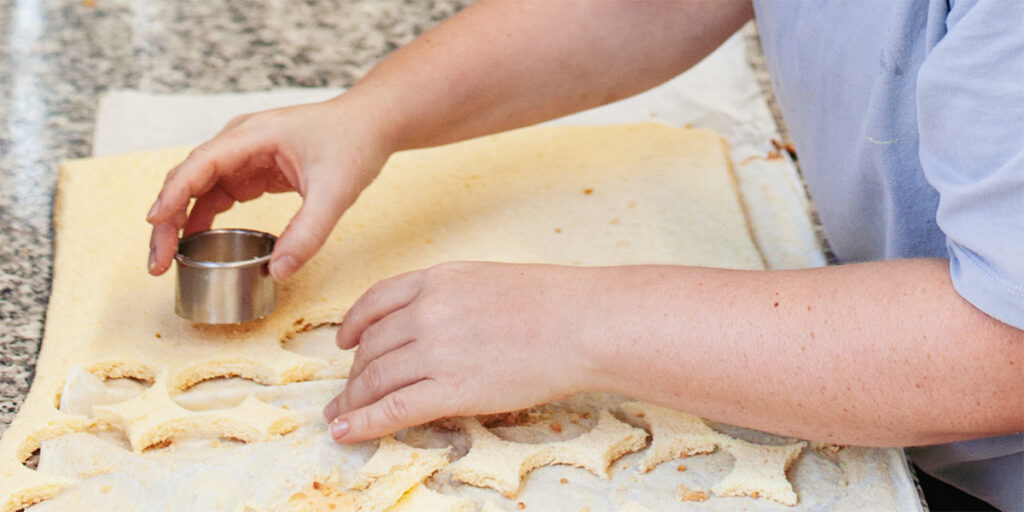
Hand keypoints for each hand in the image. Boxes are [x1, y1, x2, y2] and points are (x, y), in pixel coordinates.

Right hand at [145, 98, 392, 280]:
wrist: (372, 124)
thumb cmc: (353, 144)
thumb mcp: (336, 193)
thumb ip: (308, 233)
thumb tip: (279, 272)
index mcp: (253, 135)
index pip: (201, 164)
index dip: (174, 195)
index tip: (154, 224)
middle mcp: (239, 141)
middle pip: (188, 179)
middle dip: (167, 220)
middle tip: (157, 263)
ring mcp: (243, 155)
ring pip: (198, 189)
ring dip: (180, 223)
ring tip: (168, 261)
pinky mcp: (253, 169)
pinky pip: (218, 194)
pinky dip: (204, 219)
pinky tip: (195, 245)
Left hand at [322, 262, 603, 442]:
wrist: (583, 323)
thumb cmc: (553, 302)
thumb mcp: (490, 280)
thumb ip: (454, 297)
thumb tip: (436, 323)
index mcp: (437, 280)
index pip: (376, 301)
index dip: (354, 325)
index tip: (345, 342)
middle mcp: (428, 312)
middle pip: (372, 345)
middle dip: (355, 371)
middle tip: (348, 389)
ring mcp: (437, 351)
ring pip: (375, 378)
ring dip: (353, 400)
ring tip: (341, 415)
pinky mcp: (451, 390)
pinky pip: (393, 410)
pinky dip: (363, 423)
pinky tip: (346, 431)